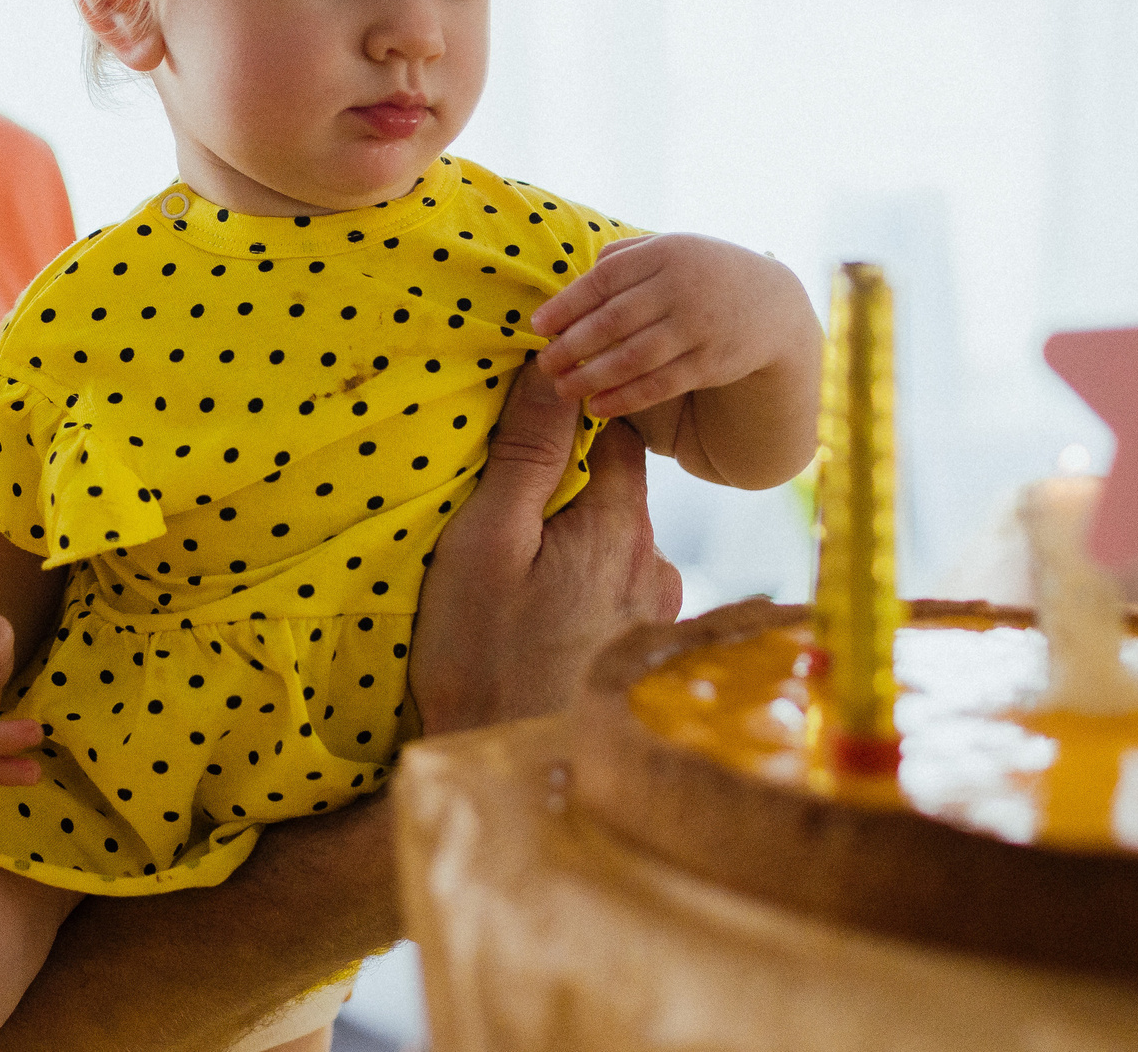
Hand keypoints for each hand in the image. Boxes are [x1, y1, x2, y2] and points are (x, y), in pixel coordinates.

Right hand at [410, 365, 682, 733]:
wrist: (501, 768)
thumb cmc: (482, 653)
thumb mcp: (488, 540)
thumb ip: (527, 452)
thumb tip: (555, 370)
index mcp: (622, 528)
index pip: (618, 435)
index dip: (576, 419)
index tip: (531, 427)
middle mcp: (654, 567)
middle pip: (618, 492)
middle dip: (572, 488)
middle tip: (511, 509)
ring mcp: (655, 617)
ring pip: (617, 545)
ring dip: (579, 543)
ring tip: (523, 570)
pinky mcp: (642, 656)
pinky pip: (617, 592)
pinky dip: (585, 588)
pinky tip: (544, 614)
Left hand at [530, 233, 813, 419]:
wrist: (773, 305)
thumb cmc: (704, 274)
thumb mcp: (672, 249)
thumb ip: (626, 256)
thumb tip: (579, 276)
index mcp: (666, 253)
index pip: (603, 280)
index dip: (566, 305)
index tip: (538, 325)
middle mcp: (681, 288)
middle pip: (612, 321)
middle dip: (571, 346)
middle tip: (544, 363)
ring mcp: (698, 327)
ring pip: (632, 358)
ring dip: (591, 377)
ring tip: (562, 389)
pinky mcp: (710, 363)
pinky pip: (658, 385)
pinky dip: (624, 398)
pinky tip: (598, 407)